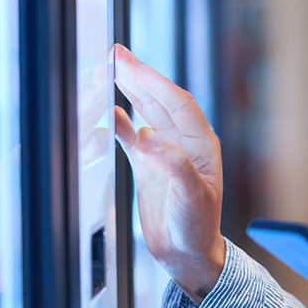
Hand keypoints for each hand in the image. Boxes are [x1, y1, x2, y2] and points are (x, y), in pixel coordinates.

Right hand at [113, 44, 224, 302]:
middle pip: (159, 100)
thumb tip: (147, 137)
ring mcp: (165, 152)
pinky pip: (131, 136)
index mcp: (202, 144)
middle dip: (138, 76)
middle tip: (114, 53)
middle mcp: (185, 143)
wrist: (188, 254)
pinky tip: (106, 109)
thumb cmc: (198, 226)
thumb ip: (173, 165)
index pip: (177, 103)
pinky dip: (118, 122)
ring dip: (128, 91)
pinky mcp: (149, 166)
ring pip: (145, 113)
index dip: (155, 82)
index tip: (132, 64)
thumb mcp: (192, 196)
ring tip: (107, 69)